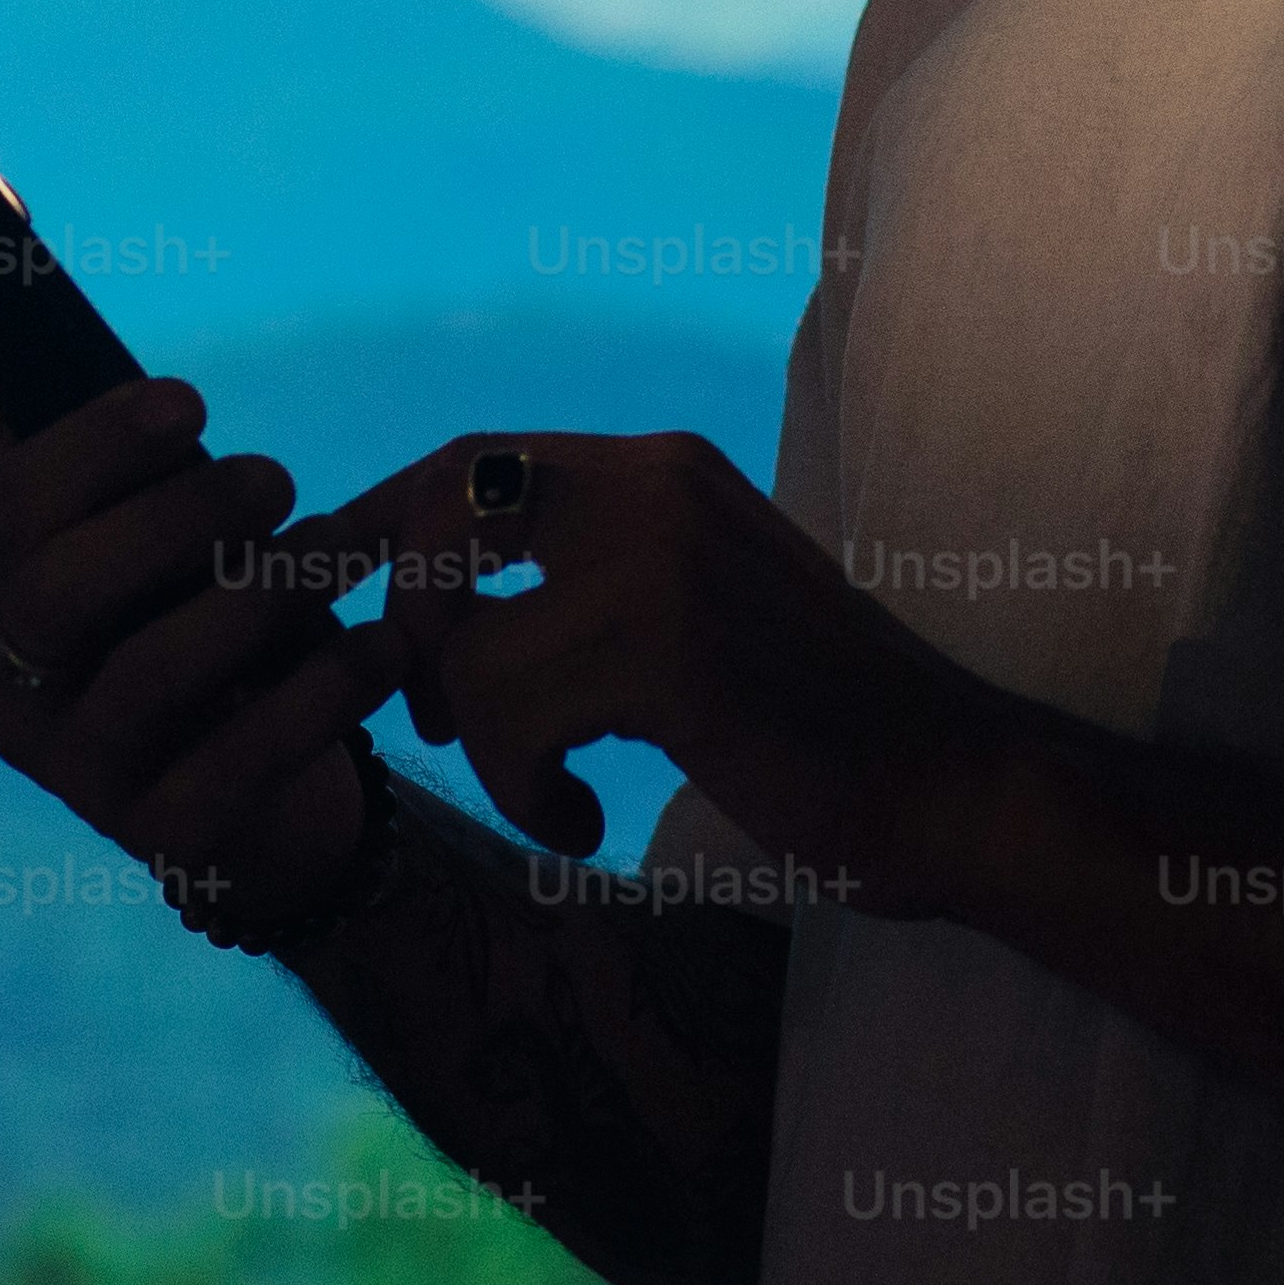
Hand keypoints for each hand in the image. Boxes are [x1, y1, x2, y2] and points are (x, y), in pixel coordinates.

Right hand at [0, 291, 405, 934]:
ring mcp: (84, 781)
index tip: (191, 403)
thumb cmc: (192, 614)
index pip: (9, 512)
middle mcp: (12, 698)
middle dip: (171, 519)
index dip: (97, 447)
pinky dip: (313, 697)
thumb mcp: (127, 512)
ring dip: (257, 596)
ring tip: (340, 549)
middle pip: (56, 597)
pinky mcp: (170, 843)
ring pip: (145, 679)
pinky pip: (232, 767)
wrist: (277, 789)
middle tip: (274, 478)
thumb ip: (28, 418)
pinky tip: (377, 646)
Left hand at [293, 430, 1009, 902]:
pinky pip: (507, 719)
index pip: (468, 461)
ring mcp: (661, 562)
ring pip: (464, 648)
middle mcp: (655, 488)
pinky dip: (521, 790)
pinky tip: (579, 823)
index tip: (330, 604)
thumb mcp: (697, 610)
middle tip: (434, 718)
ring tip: (545, 791)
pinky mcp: (665, 652)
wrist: (952, 786)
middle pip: (437, 519)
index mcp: (662, 469)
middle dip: (402, 627)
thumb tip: (431, 609)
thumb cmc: (820, 724)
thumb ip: (589, 579)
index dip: (381, 529)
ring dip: (479, 745)